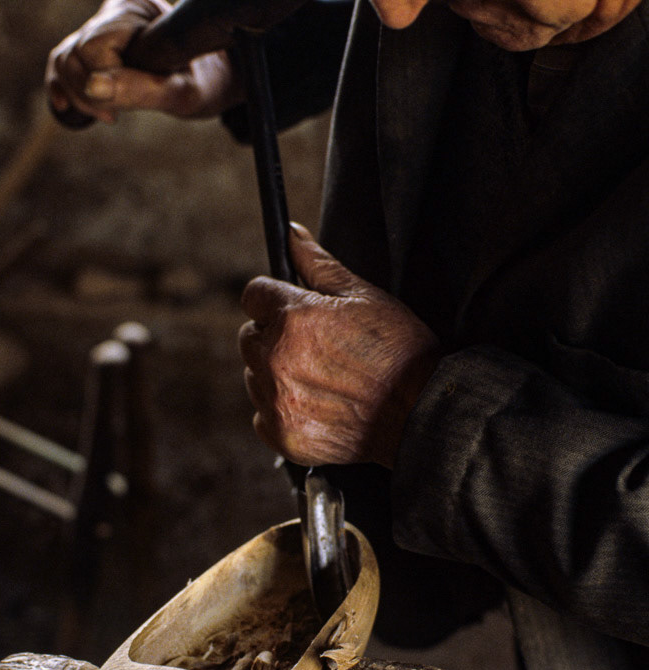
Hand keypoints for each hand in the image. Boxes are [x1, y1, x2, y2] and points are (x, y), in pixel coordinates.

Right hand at [45, 0, 242, 123]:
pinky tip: (67, 109)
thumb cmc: (206, 83)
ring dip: (74, 94)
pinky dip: (62, 88)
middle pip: (72, 54)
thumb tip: (93, 87)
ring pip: (63, 59)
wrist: (216, 78)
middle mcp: (116, 10)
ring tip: (106, 114)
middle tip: (112, 116)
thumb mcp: (181, 93)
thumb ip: (140, 89)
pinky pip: (64, 62)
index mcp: (137, 9)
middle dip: (86, 93)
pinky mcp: (98, 44)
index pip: (93, 49)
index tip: (117, 114)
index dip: (100, 86)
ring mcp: (105, 25)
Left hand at [239, 225, 441, 467]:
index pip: (254, 295)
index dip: (276, 300)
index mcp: (292, 318)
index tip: (293, 311)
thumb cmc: (399, 353)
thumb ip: (318, 264)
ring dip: (276, 374)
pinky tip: (317, 405)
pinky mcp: (279, 434)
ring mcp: (274, 400)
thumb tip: (292, 235)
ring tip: (321, 379)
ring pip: (254, 376)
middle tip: (316, 349)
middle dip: (274, 337)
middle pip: (249, 336)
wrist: (419, 415)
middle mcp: (274, 359)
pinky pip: (261, 415)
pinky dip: (281, 411)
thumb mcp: (364, 296)